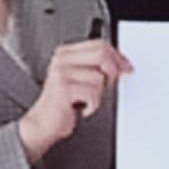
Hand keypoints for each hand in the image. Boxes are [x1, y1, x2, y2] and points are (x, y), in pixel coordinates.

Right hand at [18, 38, 132, 162]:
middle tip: (108, 86)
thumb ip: (95, 68)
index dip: (117, 56)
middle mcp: (62, 60)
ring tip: (85, 101)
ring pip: (100, 78)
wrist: (43, 124)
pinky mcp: (64, 88)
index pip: (99, 44)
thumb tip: (119, 63)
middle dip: (111, 71)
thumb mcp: (79, 80)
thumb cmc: (62, 105)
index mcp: (65, 54)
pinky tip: (82, 108)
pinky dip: (93, 106)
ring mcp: (61, 72)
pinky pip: (94, 93)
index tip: (125, 67)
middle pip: (101, 54)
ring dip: (98, 95)